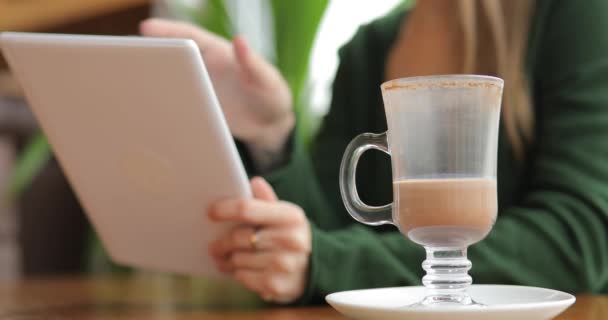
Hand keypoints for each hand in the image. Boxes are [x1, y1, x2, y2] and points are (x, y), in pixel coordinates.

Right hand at [140, 19, 293, 150]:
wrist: (270, 125)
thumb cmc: (272, 96)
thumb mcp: (267, 79)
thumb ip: (253, 63)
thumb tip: (240, 41)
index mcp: (218, 53)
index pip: (189, 37)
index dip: (168, 31)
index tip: (146, 29)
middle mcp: (203, 68)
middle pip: (172, 58)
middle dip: (149, 55)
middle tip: (123, 56)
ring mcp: (197, 89)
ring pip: (169, 82)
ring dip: (150, 82)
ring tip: (126, 84)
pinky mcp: (195, 110)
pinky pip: (174, 105)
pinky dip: (160, 106)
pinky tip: (145, 112)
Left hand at [208, 177, 310, 303]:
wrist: (313, 271)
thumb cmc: (291, 237)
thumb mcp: (286, 216)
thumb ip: (268, 200)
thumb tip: (254, 182)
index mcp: (291, 217)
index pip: (247, 209)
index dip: (225, 210)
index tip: (211, 212)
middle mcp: (290, 240)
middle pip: (239, 237)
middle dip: (222, 242)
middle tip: (213, 245)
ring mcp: (284, 264)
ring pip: (238, 259)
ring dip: (228, 259)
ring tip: (226, 258)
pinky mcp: (275, 285)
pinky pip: (242, 277)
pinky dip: (237, 273)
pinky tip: (239, 269)